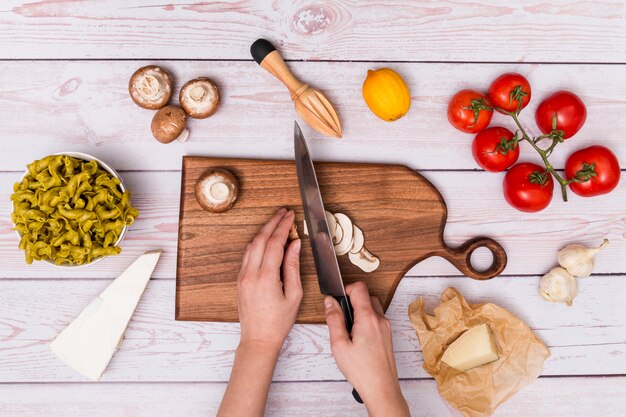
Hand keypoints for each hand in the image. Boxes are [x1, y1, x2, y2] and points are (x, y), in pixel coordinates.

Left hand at [237, 208, 302, 352]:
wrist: (258, 339)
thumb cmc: (278, 322)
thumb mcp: (294, 294)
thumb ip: (293, 266)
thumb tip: (294, 245)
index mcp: (266, 277)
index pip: (275, 242)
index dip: (283, 226)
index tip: (291, 216)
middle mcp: (251, 274)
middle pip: (261, 239)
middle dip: (273, 223)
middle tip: (284, 213)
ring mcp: (243, 276)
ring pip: (252, 245)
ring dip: (264, 231)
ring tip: (277, 223)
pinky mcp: (240, 280)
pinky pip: (248, 255)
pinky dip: (258, 243)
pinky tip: (267, 240)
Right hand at [325, 282, 409, 416]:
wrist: (381, 389)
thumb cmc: (361, 370)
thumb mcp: (339, 344)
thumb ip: (334, 319)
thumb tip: (330, 302)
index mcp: (368, 318)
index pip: (359, 288)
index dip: (346, 290)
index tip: (338, 300)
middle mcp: (380, 320)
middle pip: (367, 296)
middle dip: (353, 301)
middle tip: (342, 318)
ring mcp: (386, 328)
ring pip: (373, 308)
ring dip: (361, 311)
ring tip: (349, 330)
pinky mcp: (388, 336)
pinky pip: (377, 320)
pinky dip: (367, 321)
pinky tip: (358, 339)